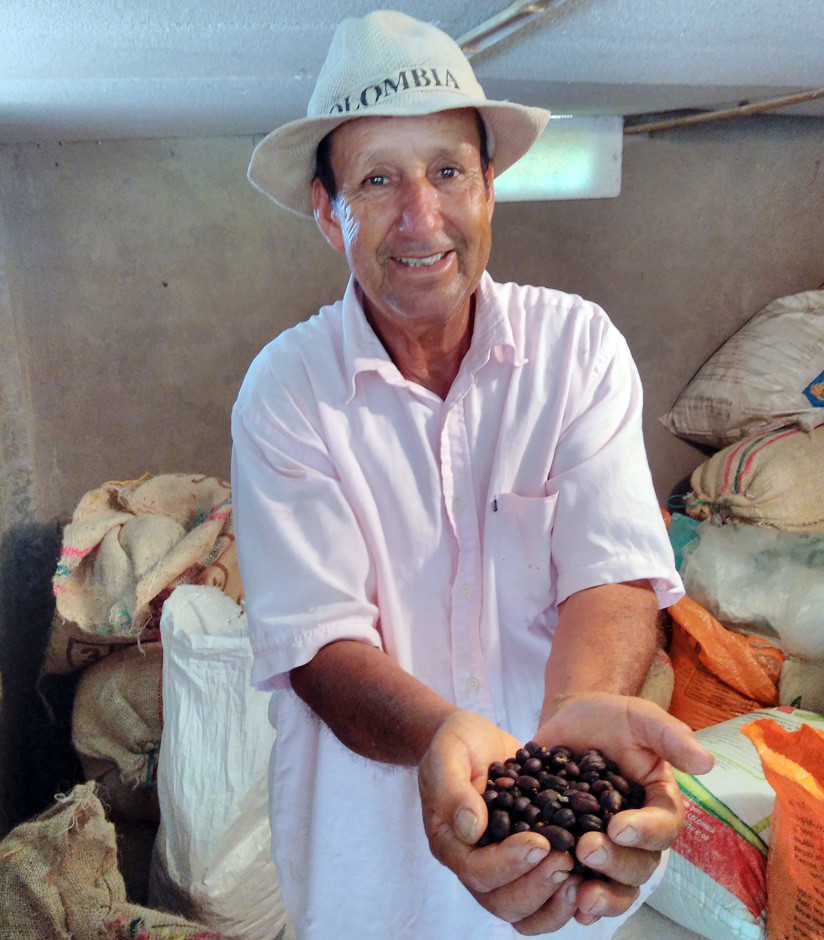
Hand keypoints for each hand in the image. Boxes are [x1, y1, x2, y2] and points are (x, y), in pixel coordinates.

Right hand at [418, 711, 585, 933]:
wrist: (477, 740)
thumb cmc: (458, 744)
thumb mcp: (448, 753)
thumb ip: (454, 789)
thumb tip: (471, 829)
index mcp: (452, 843)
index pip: (478, 871)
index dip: (509, 863)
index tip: (540, 842)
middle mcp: (475, 865)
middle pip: (503, 903)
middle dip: (537, 886)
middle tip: (567, 860)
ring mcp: (502, 868)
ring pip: (525, 912)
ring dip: (554, 902)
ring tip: (581, 877)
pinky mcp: (527, 864)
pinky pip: (544, 898)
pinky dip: (566, 898)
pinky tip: (590, 878)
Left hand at [535, 692, 714, 926]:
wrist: (568, 723)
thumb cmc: (609, 719)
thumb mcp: (639, 717)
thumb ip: (670, 736)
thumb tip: (706, 762)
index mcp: (659, 804)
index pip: (664, 827)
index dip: (646, 832)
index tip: (619, 826)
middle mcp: (639, 835)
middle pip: (640, 865)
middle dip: (616, 862)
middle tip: (586, 848)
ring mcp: (609, 848)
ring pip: (617, 886)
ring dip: (603, 895)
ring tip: (579, 895)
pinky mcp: (576, 853)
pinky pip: (584, 887)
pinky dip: (576, 901)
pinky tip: (566, 904)